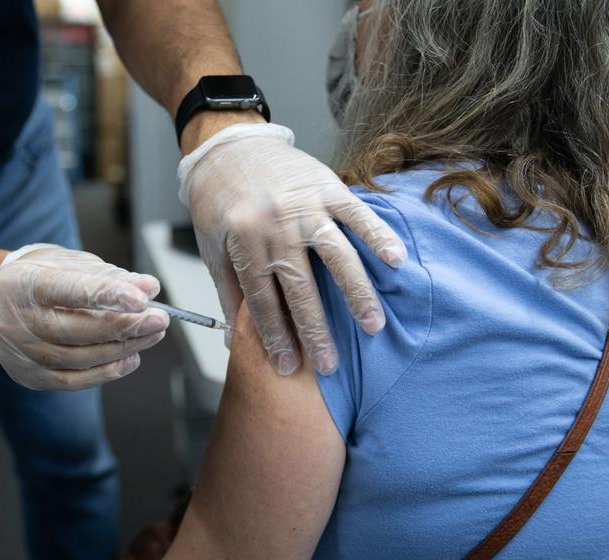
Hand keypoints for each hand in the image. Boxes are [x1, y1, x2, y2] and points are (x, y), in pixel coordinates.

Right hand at [0, 244, 169, 389]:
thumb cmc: (37, 276)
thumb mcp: (69, 263)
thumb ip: (109, 276)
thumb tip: (149, 289)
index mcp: (26, 283)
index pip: (70, 290)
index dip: (108, 295)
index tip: (142, 299)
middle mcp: (18, 320)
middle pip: (78, 329)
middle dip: (126, 326)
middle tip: (159, 319)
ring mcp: (21, 351)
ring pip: (80, 358)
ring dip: (123, 349)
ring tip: (151, 335)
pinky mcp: (28, 375)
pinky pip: (73, 381)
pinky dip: (106, 372)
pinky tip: (131, 358)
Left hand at [179, 123, 406, 375]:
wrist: (228, 144)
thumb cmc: (218, 199)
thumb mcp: (212, 247)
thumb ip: (228, 291)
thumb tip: (235, 338)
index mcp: (243, 242)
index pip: (263, 300)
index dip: (276, 336)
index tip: (288, 366)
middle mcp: (275, 226)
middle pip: (301, 288)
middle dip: (316, 330)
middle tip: (330, 365)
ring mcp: (304, 205)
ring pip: (336, 256)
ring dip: (357, 293)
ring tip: (372, 324)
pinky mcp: (327, 186)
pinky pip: (357, 214)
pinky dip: (378, 236)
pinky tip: (396, 260)